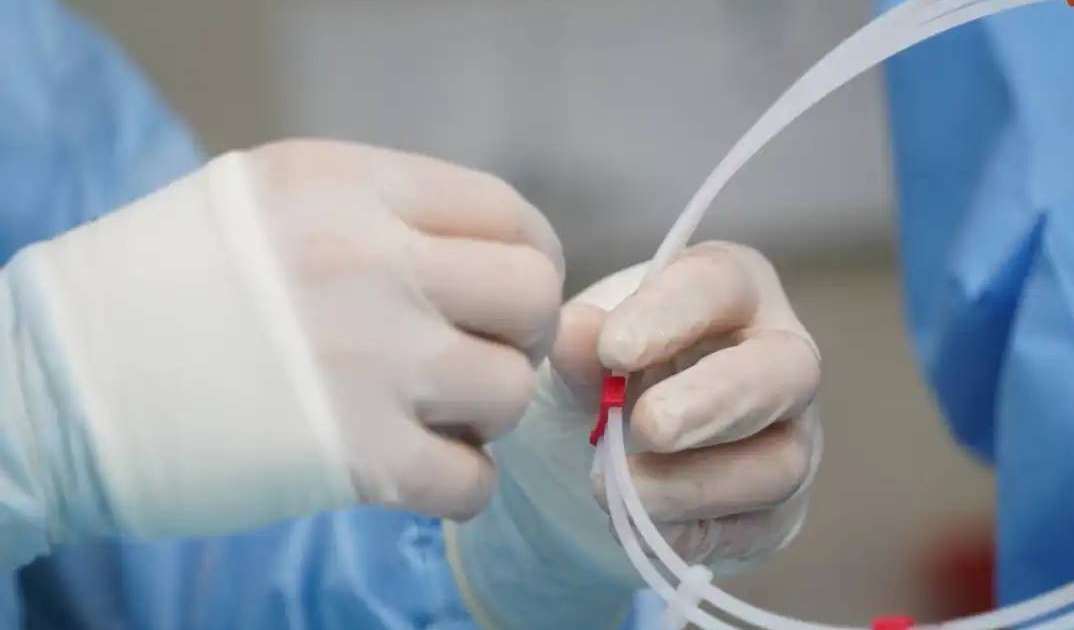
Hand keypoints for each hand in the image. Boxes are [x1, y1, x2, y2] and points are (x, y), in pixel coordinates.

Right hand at [5, 139, 563, 550]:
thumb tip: (480, 253)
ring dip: (486, 411)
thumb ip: (380, 213)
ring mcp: (371, 362)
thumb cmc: (162, 286)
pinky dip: (460, 485)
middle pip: (533, 295)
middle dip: (521, 331)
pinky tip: (418, 469)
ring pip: (512, 390)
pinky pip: (473, 483)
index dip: (529, 258)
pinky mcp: (355, 460)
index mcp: (351, 187)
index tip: (505, 293)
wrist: (59, 385)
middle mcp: (374, 264)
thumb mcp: (270, 200)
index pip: (508, 213)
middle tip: (476, 351)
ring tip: (434, 412)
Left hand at [495, 241, 820, 571]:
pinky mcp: (778, 507)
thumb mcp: (582, 350)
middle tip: (649, 426)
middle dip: (715, 401)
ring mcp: (789, 435)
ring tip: (620, 488)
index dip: (672, 316)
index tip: (612, 351)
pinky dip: (696, 532)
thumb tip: (575, 332)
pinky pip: (756, 527)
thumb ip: (582, 343)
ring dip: (697, 482)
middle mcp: (778, 356)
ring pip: (780, 462)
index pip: (721, 284)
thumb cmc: (607, 369)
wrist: (606, 448)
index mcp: (733, 289)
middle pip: (785, 370)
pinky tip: (641, 528)